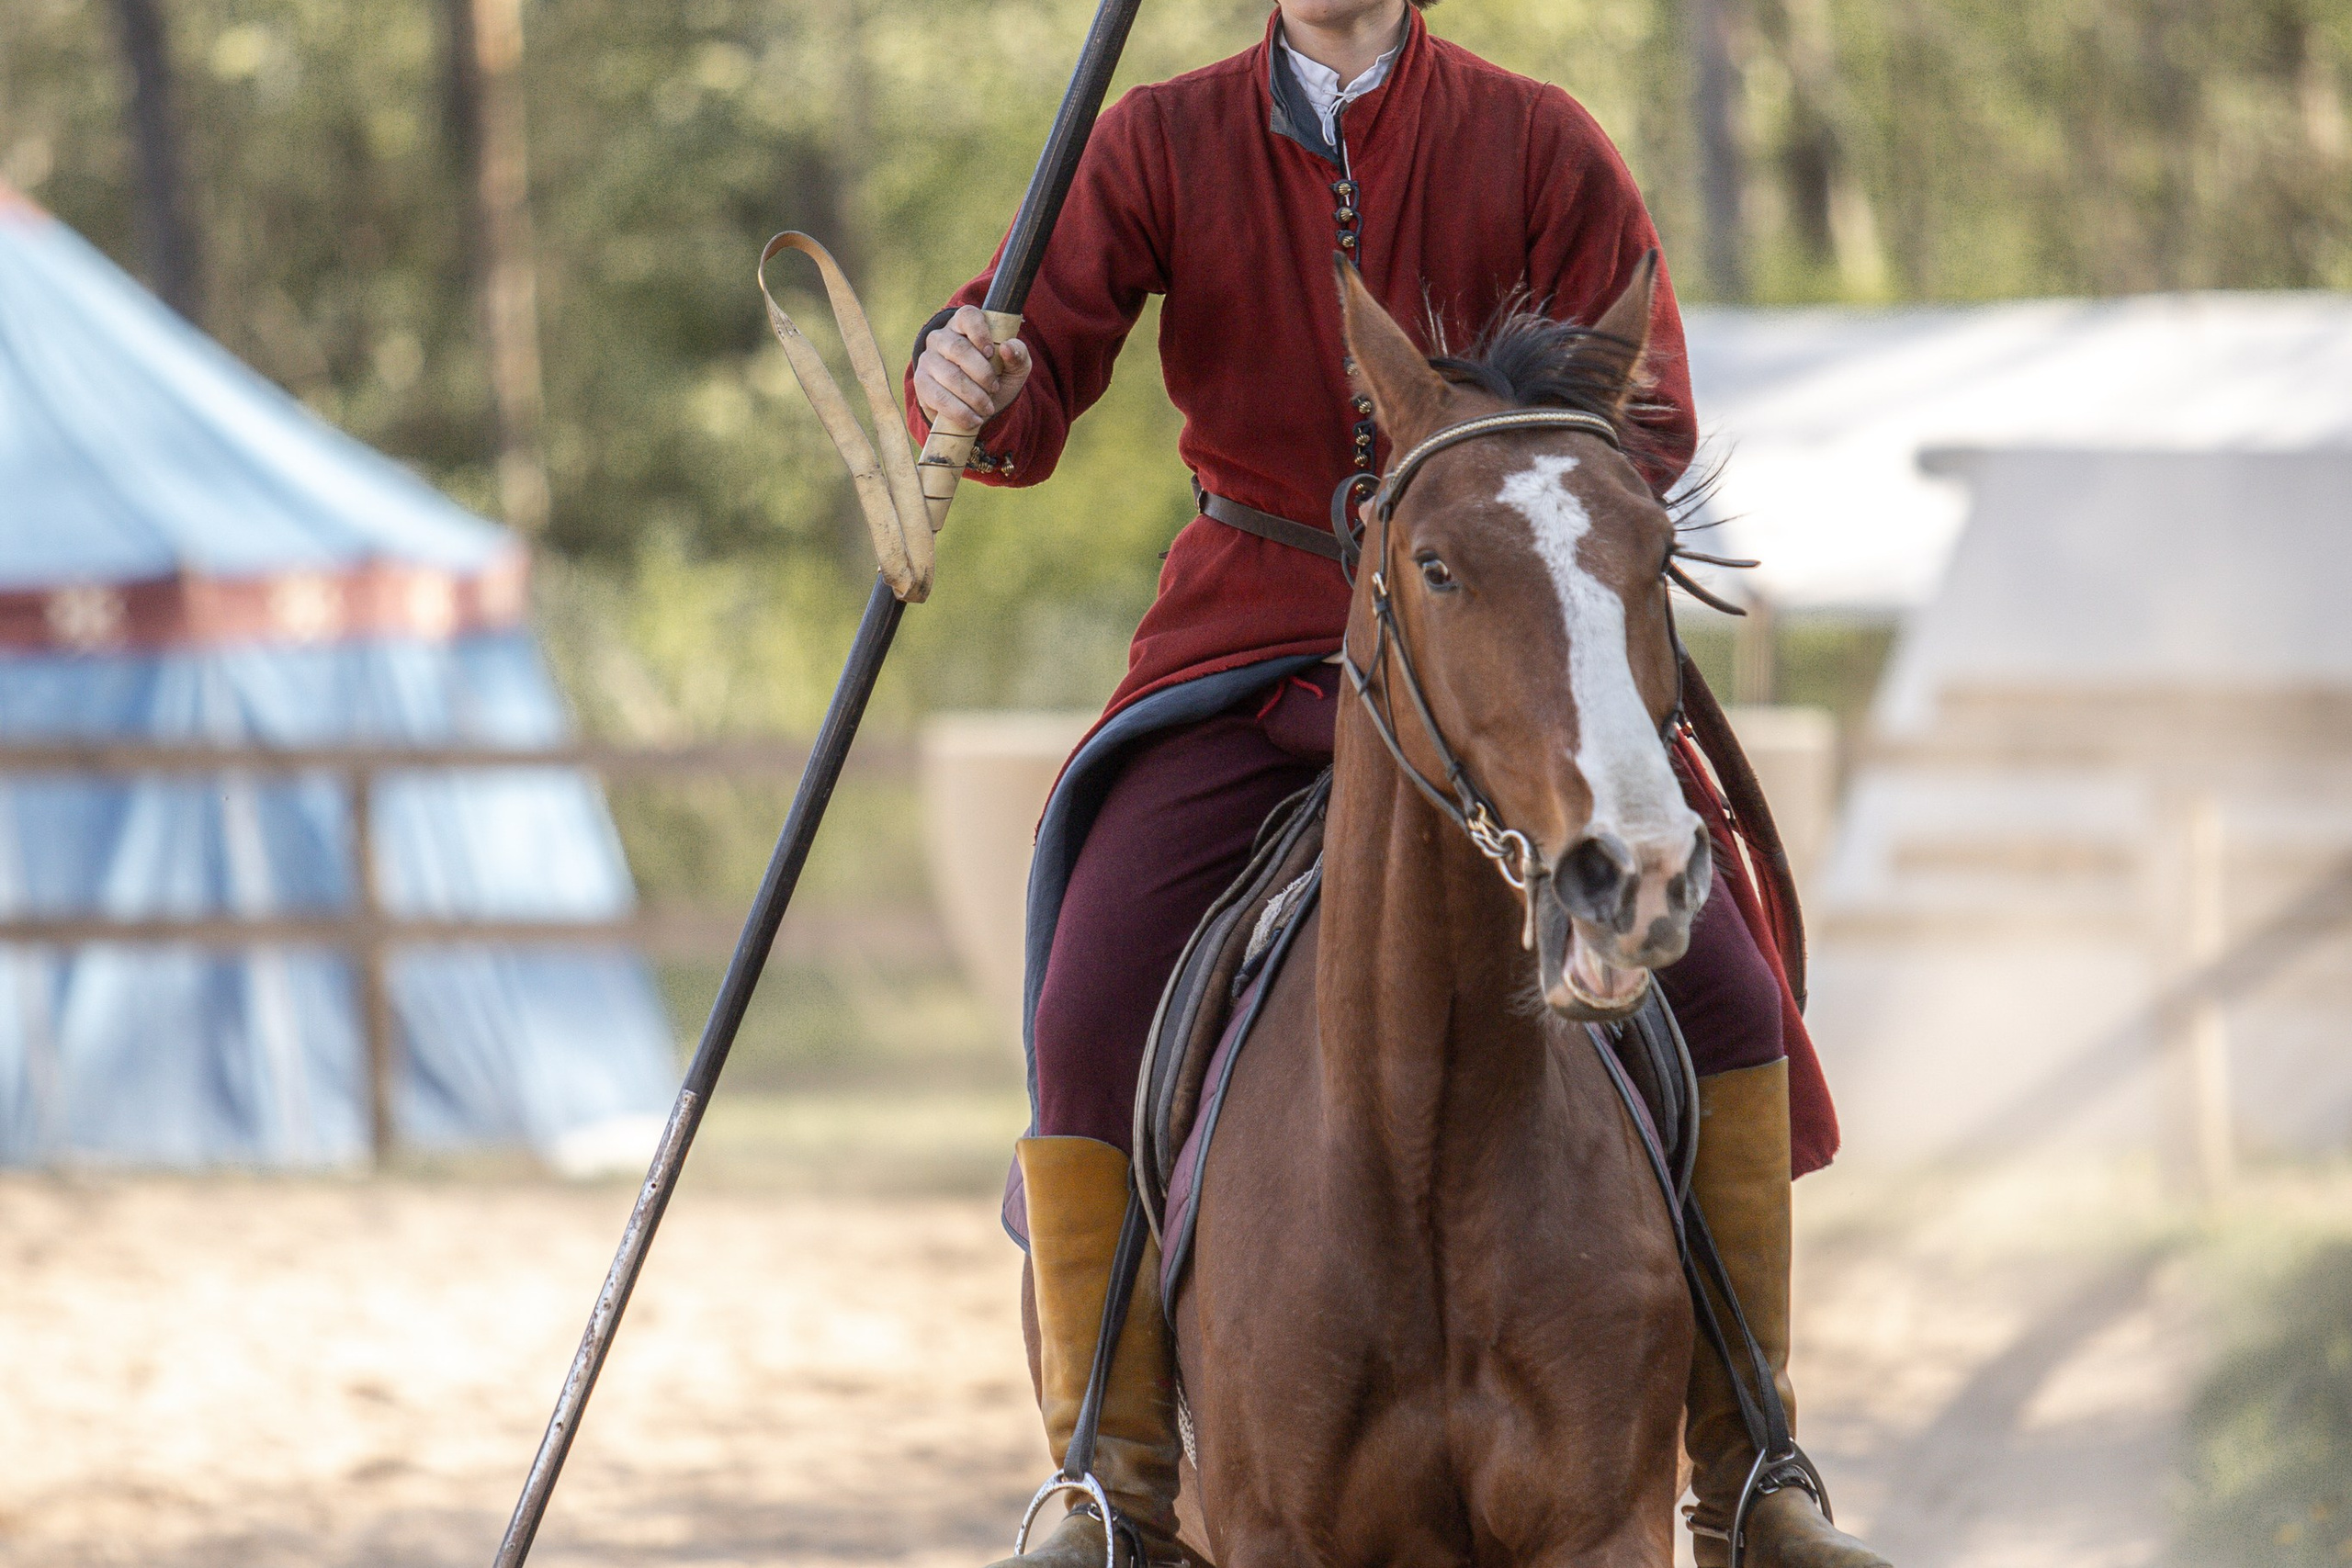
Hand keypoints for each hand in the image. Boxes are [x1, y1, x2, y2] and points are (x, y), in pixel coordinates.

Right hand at [913, 306, 1031, 434]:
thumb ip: (1018, 355)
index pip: (968, 317)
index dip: (980, 333)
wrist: (976, 406)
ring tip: (987, 407)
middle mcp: (941, 337)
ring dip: (973, 396)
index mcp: (964, 324)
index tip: (991, 353)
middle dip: (982, 373)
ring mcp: (928, 359)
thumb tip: (1008, 348)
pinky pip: (939, 397)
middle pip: (958, 349)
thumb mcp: (1014, 367)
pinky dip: (960, 411)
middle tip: (994, 388)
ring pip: (949, 374)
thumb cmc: (996, 377)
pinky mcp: (922, 383)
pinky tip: (974, 419)